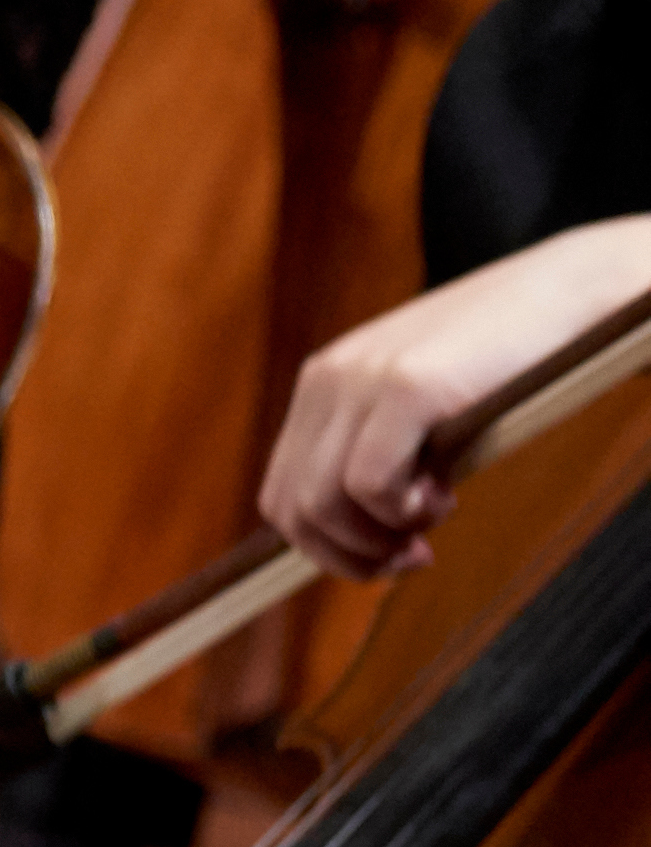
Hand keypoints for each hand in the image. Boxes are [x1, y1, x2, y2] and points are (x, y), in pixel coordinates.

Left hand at [266, 281, 563, 579]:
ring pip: (322, 503)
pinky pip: (369, 483)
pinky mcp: (408, 387)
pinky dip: (400, 512)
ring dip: (378, 537)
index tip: (385, 555)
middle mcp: (328, 378)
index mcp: (322, 384)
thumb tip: (361, 539)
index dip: (325, 546)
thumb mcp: (422, 407)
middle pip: (292, 508)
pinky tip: (444, 494)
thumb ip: (383, 452)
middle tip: (411, 556)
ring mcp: (362, 379)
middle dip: (348, 554)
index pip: (281, 492)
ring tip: (436, 515)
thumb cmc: (504, 359)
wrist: (566, 290)